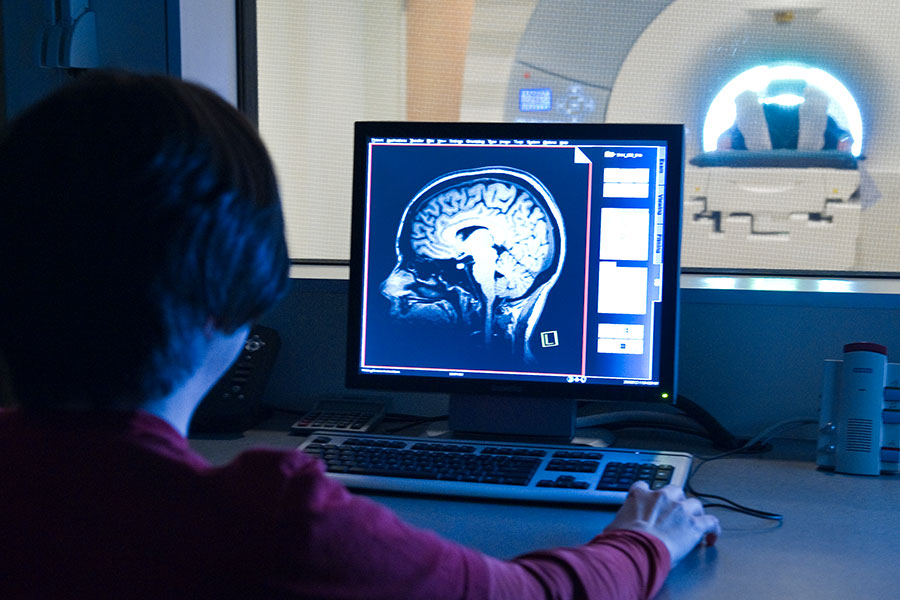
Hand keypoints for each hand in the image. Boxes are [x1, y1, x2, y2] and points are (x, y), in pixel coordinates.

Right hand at [603, 482, 719, 565]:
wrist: (636, 548)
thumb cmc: (623, 540)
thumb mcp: (613, 526)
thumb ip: (618, 523)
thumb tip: (613, 532)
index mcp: (639, 495)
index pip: (644, 485)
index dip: (649, 493)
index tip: (651, 500)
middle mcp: (661, 497)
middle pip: (675, 490)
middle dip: (677, 500)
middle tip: (676, 513)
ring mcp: (680, 509)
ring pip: (695, 504)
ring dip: (695, 513)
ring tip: (695, 524)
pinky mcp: (695, 524)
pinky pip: (711, 522)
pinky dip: (713, 529)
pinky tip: (711, 537)